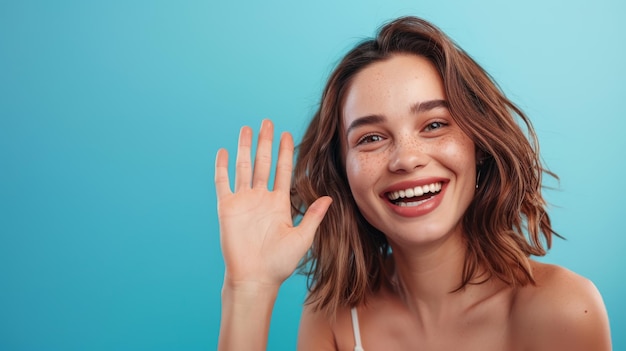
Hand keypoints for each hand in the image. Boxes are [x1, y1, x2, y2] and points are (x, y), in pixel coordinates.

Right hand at [215, 119, 331, 288]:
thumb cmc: (279, 263)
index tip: (288, 134)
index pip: (283, 171)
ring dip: (244, 148)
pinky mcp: (227, 207)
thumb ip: (313, 216)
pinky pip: (223, 183)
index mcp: (279, 203)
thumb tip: (329, 197)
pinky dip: (222, 167)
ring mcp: (243, 201)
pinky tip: (223, 151)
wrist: (255, 278)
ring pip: (243, 167)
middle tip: (268, 122)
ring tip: (246, 129)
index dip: (285, 152)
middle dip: (266, 142)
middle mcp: (261, 198)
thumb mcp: (302, 237)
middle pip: (263, 163)